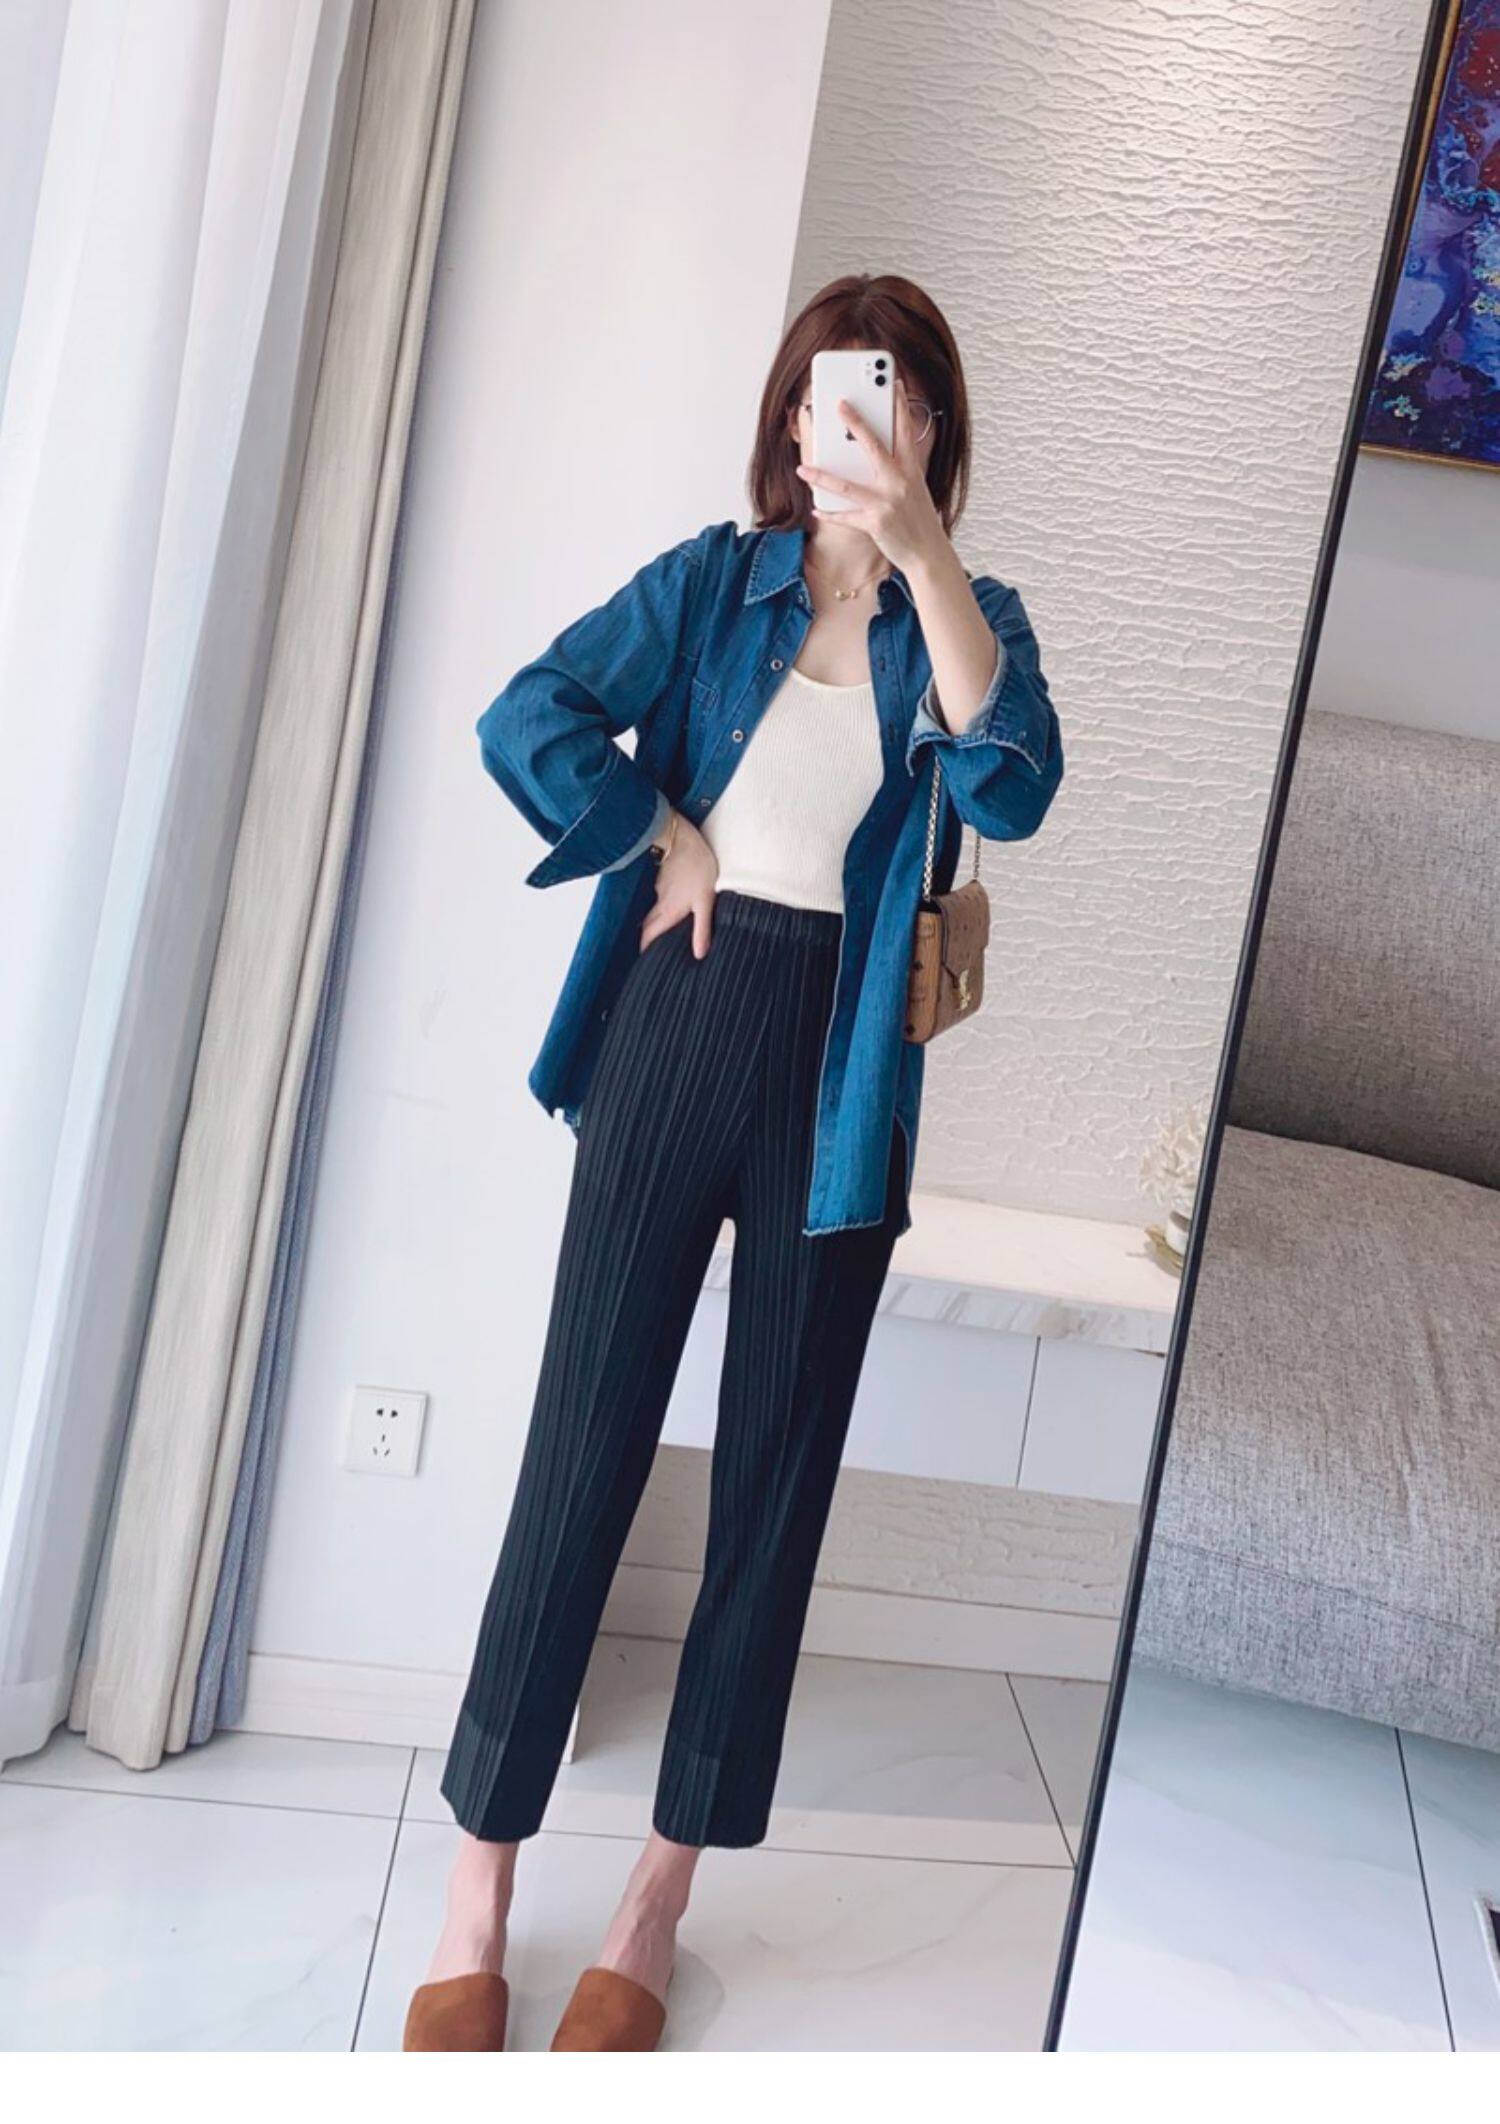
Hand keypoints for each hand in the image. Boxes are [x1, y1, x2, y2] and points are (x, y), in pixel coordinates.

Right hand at [639, 812, 717, 958]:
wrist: (684, 838)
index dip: (644, 947)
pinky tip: (669, 902)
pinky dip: (660, 904)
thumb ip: (702, 929)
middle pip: (647, 924)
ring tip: (659, 929)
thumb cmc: (698, 868)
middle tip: (647, 947)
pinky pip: (658, 896)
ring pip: (652, 910)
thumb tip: (700, 954)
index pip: (649, 934)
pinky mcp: (662, 877)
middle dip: (645, 937)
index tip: (642, 957)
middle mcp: (660, 902)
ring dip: (652, 921)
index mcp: (669, 911)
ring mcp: (659, 888)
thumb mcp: (705, 901)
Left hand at [795, 374, 948, 574]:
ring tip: (803, 469)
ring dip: (822, 477)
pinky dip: (829, 513)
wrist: (928, 554)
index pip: (906, 431)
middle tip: (840, 405)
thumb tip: (876, 453)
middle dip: (856, 423)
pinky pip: (846, 517)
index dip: (900, 406)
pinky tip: (816, 508)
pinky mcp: (875, 524)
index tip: (894, 384)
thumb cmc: (919, 520)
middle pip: (874, 447)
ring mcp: (887, 503)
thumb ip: (898, 469)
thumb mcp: (915, 488)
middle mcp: (900, 482)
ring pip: (847, 486)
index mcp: (911, 470)